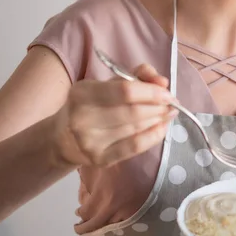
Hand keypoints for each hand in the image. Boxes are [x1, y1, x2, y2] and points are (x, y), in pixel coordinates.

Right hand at [52, 64, 177, 167]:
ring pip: (135, 129)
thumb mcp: (109, 83)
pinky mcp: (99, 159)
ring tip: (168, 113)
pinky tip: (162, 128)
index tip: (167, 92)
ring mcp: (89, 142)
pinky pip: (134, 147)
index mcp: (83, 92)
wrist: (63, 138)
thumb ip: (137, 76)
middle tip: (172, 103)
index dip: (151, 92)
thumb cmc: (92, 104)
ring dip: (158, 120)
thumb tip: (163, 82)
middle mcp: (82, 118)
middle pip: (133, 112)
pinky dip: (153, 136)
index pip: (125, 91)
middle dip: (159, 107)